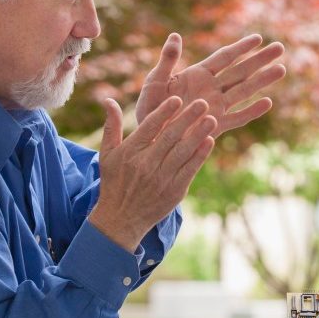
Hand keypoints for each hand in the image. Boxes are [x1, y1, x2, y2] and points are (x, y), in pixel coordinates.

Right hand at [89, 97, 216, 250]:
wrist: (121, 219)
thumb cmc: (114, 182)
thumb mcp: (107, 154)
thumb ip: (112, 126)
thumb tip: (109, 100)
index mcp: (131, 152)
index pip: (150, 127)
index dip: (164, 112)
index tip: (177, 99)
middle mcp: (146, 164)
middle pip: (170, 137)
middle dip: (187, 118)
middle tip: (203, 103)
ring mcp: (162, 178)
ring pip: (182, 152)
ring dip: (198, 134)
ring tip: (211, 119)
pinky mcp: (174, 191)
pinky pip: (190, 169)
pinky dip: (200, 156)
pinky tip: (209, 142)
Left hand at [136, 33, 285, 137]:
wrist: (149, 137)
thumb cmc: (149, 108)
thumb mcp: (155, 81)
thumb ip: (167, 61)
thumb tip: (175, 36)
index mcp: (198, 75)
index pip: (224, 58)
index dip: (241, 48)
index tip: (259, 38)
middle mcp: (211, 89)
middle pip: (240, 71)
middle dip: (260, 60)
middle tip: (280, 48)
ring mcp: (216, 107)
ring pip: (244, 91)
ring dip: (262, 80)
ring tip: (281, 69)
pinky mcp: (216, 126)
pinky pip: (237, 119)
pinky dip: (252, 112)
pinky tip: (268, 103)